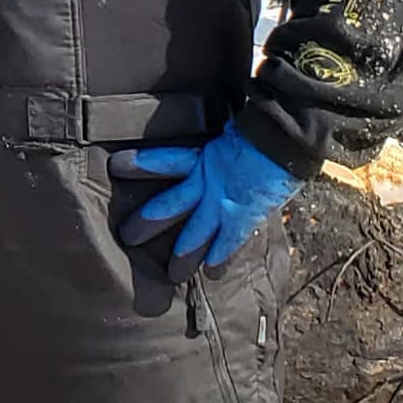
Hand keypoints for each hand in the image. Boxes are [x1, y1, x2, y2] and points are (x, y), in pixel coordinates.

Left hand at [115, 120, 296, 270]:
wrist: (286, 135)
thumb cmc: (264, 128)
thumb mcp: (236, 131)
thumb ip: (223, 141)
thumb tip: (219, 138)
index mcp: (206, 155)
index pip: (165, 161)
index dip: (142, 164)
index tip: (117, 168)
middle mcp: (209, 179)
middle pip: (170, 203)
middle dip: (148, 221)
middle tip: (127, 236)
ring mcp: (225, 199)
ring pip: (195, 229)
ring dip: (183, 251)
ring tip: (171, 273)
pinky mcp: (244, 214)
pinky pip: (230, 241)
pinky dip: (221, 257)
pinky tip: (212, 274)